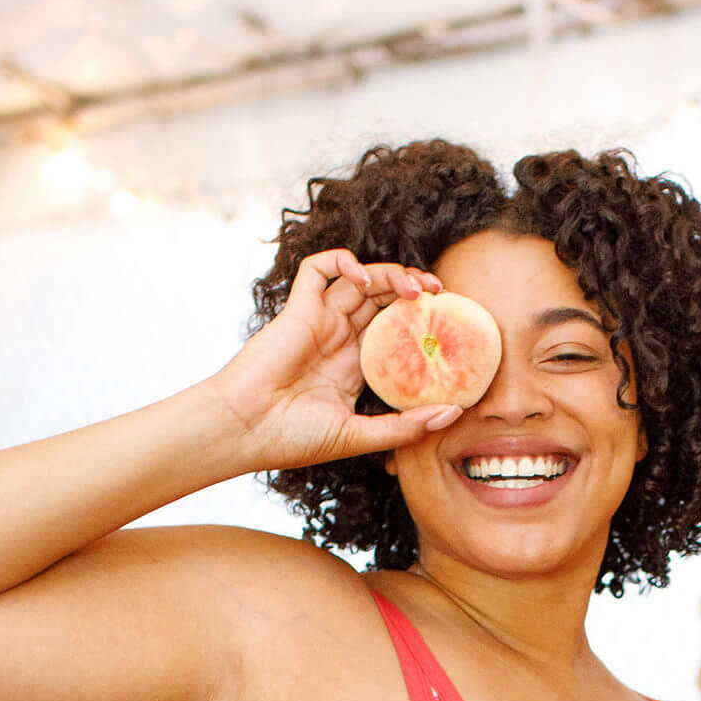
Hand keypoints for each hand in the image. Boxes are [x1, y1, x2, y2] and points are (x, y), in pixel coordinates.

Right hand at [205, 249, 466, 472]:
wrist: (245, 430)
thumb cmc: (293, 439)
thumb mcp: (358, 436)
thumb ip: (405, 427)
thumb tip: (455, 413)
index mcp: (354, 365)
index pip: (395, 329)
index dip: (421, 319)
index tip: (448, 323)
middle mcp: (339, 338)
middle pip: (383, 297)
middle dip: (413, 287)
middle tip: (439, 293)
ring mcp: (319, 320)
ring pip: (359, 279)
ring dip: (389, 272)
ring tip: (414, 287)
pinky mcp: (297, 308)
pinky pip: (317, 268)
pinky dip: (341, 261)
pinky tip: (363, 278)